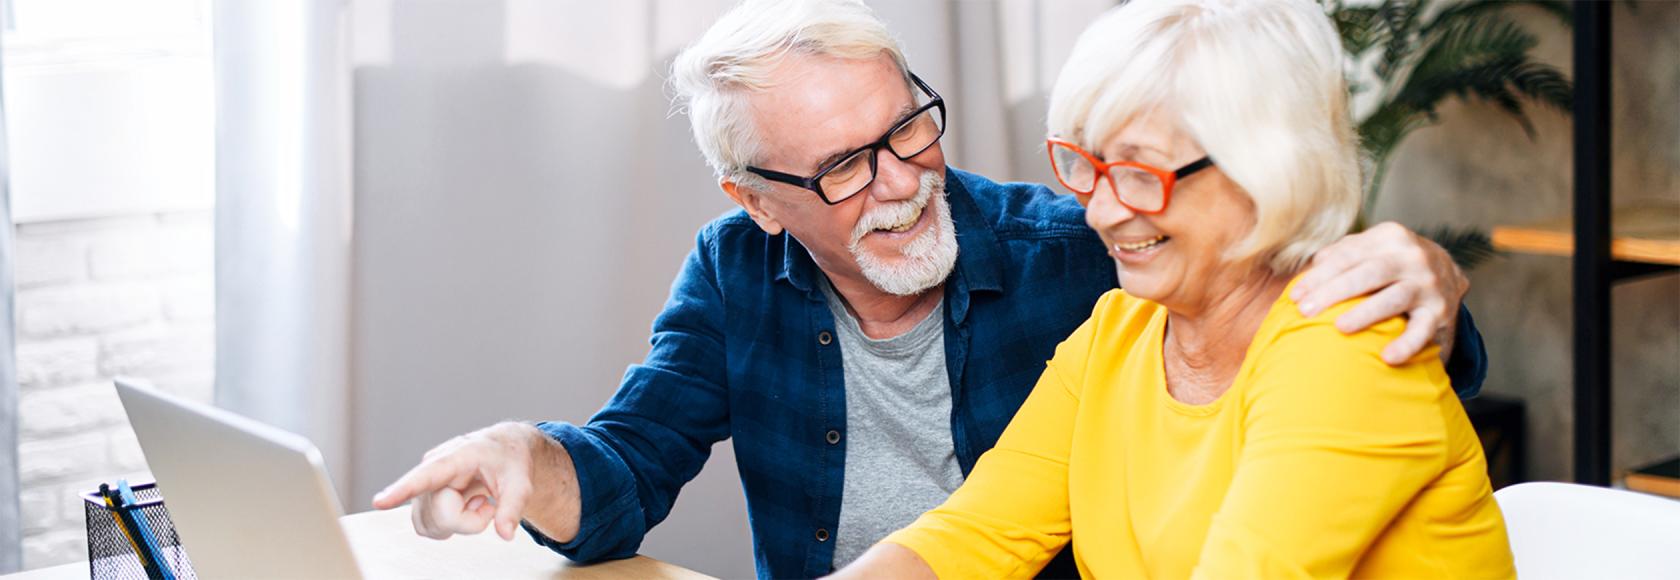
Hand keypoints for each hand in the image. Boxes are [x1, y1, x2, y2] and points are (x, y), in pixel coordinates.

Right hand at [372, 422, 573, 541]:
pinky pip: (428, 527)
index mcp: (458, 456)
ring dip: (460, 523)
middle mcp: (433, 468)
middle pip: (439, 515)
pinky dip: (450, 526)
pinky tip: (463, 507)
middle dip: (468, 521)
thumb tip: (505, 533)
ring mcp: (426, 485)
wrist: (503, 450)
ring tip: (476, 499)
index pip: (427, 475)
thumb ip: (513, 508)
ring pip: (430, 525)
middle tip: (487, 502)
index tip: (379, 502)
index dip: (402, 490)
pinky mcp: (423, 498)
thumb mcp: (521, 482)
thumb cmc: (509, 461)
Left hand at [1290, 222, 1467, 365]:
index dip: (1319, 276)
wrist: (1449, 274)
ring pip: (1394, 297)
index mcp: (1390, 237)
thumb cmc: (1392, 263)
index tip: (1295, 297)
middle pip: (1368, 273)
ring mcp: (1428, 284)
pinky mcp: (1441, 312)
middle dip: (1333, 292)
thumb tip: (1313, 265)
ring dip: (1365, 313)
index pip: (1348, 255)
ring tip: (1339, 327)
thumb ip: (1342, 252)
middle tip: (1305, 311)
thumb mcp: (1372, 248)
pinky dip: (1406, 344)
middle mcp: (1412, 257)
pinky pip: (1423, 330)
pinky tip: (1387, 357)